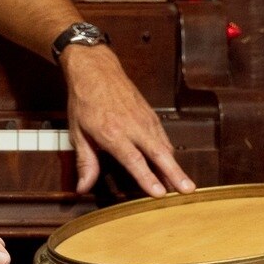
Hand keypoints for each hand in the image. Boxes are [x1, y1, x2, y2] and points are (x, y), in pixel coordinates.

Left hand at [61, 44, 195, 196]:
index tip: (159, 193)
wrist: (96, 70)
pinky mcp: (151, 116)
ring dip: (175, 166)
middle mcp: (132, 126)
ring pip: (165, 146)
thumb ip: (85, 162)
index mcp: (111, 132)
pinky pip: (163, 138)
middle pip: (158, 154)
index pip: (133, 159)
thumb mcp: (77, 133)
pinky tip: (172, 166)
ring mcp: (145, 120)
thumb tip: (83, 187)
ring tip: (185, 185)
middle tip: (187, 190)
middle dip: (174, 174)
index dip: (147, 177)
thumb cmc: (84, 102)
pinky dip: (169, 153)